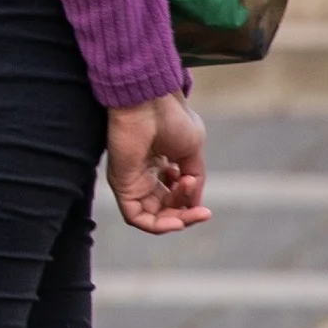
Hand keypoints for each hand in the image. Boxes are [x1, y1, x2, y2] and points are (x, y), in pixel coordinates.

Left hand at [105, 92, 213, 234]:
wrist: (151, 102)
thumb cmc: (171, 118)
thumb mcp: (192, 153)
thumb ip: (194, 180)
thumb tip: (197, 205)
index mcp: (160, 165)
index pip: (174, 198)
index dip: (191, 206)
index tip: (205, 208)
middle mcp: (144, 175)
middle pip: (164, 210)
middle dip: (186, 214)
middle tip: (201, 211)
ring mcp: (132, 180)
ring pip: (153, 217)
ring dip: (176, 220)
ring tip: (189, 209)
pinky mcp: (122, 184)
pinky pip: (136, 217)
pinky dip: (158, 226)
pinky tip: (177, 221)